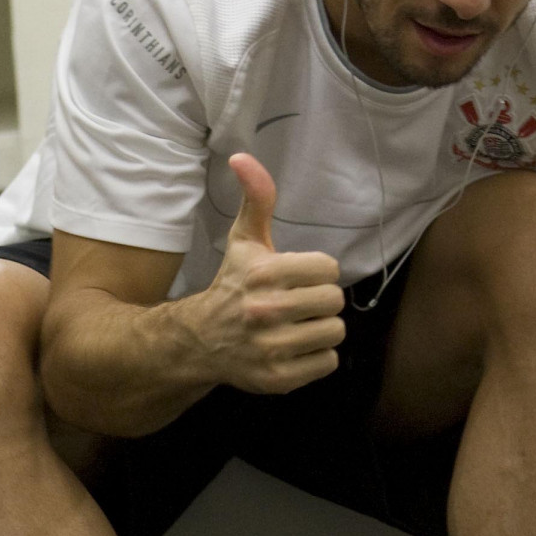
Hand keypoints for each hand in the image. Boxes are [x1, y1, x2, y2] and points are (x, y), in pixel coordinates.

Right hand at [189, 152, 345, 393]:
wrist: (200, 341)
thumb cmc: (233, 285)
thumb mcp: (244, 240)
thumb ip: (256, 199)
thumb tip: (242, 157)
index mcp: (264, 273)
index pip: (329, 268)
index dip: (317, 271)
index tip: (297, 277)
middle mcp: (267, 311)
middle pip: (334, 301)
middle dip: (320, 300)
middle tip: (299, 303)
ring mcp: (272, 348)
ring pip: (335, 332)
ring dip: (320, 328)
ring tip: (297, 325)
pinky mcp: (279, 378)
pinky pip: (328, 362)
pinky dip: (316, 356)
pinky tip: (295, 348)